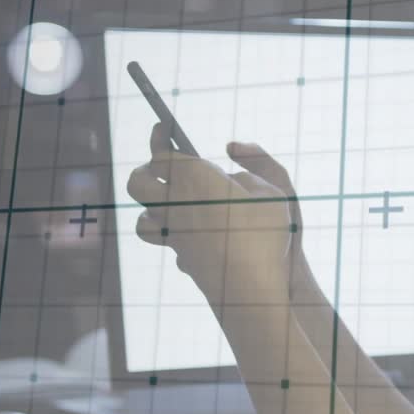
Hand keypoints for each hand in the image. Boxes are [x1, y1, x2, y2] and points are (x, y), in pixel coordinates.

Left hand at [126, 123, 296, 305]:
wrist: (251, 286)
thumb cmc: (266, 233)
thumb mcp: (275, 189)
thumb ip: (253, 169)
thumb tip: (228, 174)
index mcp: (195, 177)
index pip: (162, 151)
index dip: (159, 135)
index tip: (161, 126)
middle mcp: (174, 203)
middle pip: (138, 181)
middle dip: (146, 170)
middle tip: (160, 165)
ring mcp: (172, 233)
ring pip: (142, 215)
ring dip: (151, 206)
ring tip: (168, 202)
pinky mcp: (180, 255)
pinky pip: (164, 241)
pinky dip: (168, 233)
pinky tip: (185, 231)